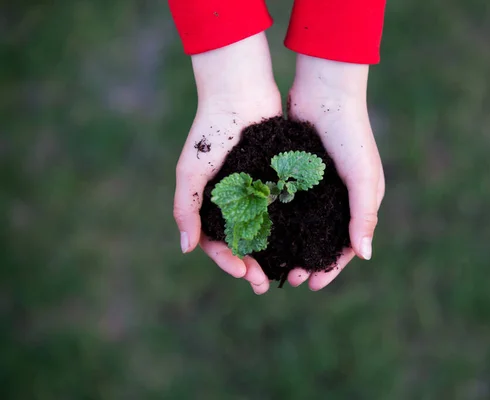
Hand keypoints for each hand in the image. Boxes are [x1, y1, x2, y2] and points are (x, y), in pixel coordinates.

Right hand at [173, 33, 280, 293]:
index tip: (242, 274)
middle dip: (252, 266)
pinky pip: (284, 209)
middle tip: (263, 285)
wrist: (240, 93)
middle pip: (244, 243)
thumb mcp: (191, 172)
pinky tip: (301, 242)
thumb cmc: (209, 132)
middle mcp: (235, 201)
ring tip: (286, 272)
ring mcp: (257, 191)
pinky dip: (290, 228)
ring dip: (273, 254)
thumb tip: (186, 248)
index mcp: (211, 204)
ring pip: (266, 231)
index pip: (217, 242)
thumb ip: (186, 209)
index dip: (227, 261)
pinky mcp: (278, 179)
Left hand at [286, 55, 384, 290]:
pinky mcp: (297, 173)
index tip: (312, 286)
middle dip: (307, 261)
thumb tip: (363, 256)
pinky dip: (278, 221)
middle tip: (289, 278)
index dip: (331, 269)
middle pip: (322, 240)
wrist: (326, 91)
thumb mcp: (363, 176)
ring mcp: (317, 186)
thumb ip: (364, 215)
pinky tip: (263, 233)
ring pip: (302, 226)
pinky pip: (288, 204)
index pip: (347, 246)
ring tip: (272, 262)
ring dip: (290, 245)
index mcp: (360, 202)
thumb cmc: (351, 134)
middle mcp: (339, 198)